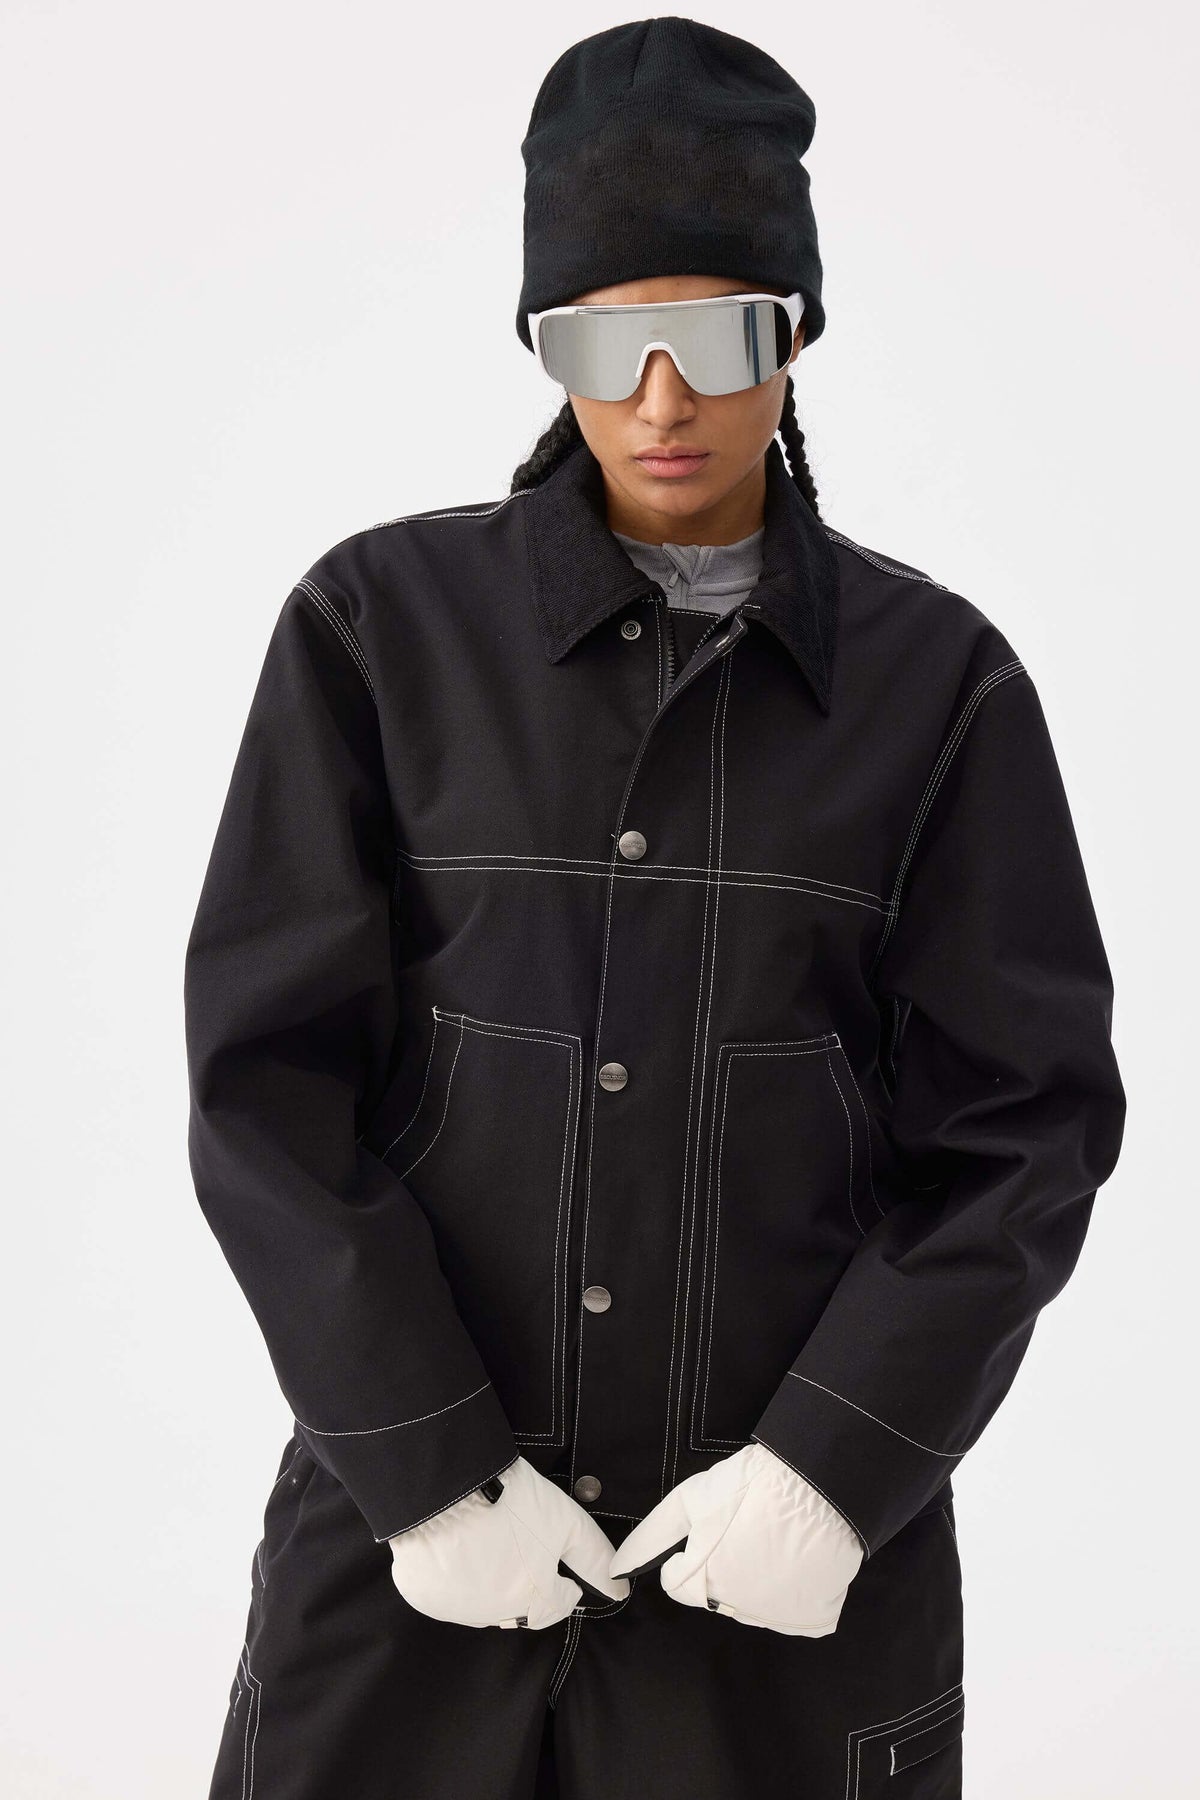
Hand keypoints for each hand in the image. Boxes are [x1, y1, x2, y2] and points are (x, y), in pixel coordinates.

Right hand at [388, 1455, 630, 1629]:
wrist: (440, 1490)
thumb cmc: (507, 1504)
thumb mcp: (564, 1521)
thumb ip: (594, 1557)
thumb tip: (619, 1590)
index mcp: (532, 1603)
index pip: (559, 1604)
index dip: (562, 1578)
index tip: (554, 1556)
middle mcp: (494, 1616)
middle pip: (520, 1606)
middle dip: (525, 1581)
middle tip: (518, 1541)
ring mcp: (455, 1608)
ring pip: (482, 1601)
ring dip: (489, 1581)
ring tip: (487, 1539)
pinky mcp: (423, 1595)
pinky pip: (445, 1591)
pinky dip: (453, 1575)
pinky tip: (456, 1546)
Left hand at [609, 1441, 863, 1635]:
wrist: (819, 1482)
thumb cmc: (750, 1486)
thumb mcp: (691, 1500)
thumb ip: (651, 1536)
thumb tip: (616, 1568)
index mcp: (703, 1583)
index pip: (677, 1583)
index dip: (688, 1552)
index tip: (712, 1529)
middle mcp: (737, 1609)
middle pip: (714, 1595)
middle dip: (722, 1568)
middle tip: (746, 1530)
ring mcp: (778, 1617)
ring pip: (751, 1604)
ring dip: (755, 1581)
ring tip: (772, 1540)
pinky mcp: (812, 1618)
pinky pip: (790, 1613)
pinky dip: (791, 1593)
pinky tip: (796, 1560)